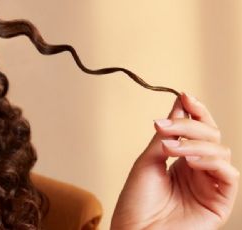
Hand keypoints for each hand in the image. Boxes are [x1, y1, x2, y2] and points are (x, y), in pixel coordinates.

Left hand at [111, 93, 238, 229]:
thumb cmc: (137, 202)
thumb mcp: (148, 161)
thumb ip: (166, 134)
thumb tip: (178, 103)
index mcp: (182, 159)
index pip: (197, 129)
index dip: (194, 111)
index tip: (184, 95)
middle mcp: (198, 169)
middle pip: (211, 134)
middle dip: (191, 124)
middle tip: (168, 125)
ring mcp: (210, 184)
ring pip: (220, 150)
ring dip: (194, 144)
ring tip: (169, 148)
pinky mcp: (220, 201)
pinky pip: (228, 173)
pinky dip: (210, 161)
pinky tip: (189, 160)